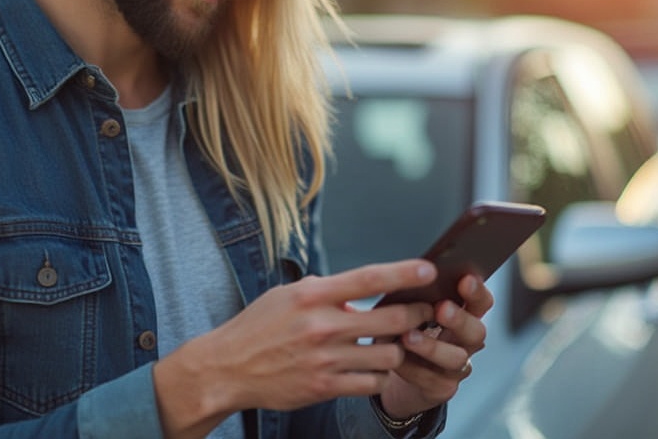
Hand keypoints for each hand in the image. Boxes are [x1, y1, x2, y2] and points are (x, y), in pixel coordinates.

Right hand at [152, 259, 439, 438]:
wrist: (228, 368)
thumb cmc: (258, 326)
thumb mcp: (287, 295)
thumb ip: (326, 291)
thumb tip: (361, 291)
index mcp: (313, 295)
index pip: (369, 278)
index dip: (404, 274)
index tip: (429, 270)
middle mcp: (322, 325)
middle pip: (391, 319)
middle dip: (417, 315)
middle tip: (425, 312)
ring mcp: (325, 359)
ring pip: (388, 354)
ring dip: (398, 349)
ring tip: (396, 344)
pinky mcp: (325, 387)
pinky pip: (371, 383)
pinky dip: (378, 375)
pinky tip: (372, 368)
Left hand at [377, 273, 492, 419]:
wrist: (391, 368)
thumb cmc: (399, 327)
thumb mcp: (403, 307)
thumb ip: (409, 294)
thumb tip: (399, 274)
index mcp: (462, 314)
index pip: (481, 302)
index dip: (477, 291)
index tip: (464, 279)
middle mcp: (466, 341)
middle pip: (477, 331)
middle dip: (460, 319)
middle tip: (442, 308)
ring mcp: (456, 367)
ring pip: (456, 358)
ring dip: (432, 346)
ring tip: (407, 336)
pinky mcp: (441, 388)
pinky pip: (430, 379)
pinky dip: (410, 367)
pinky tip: (395, 357)